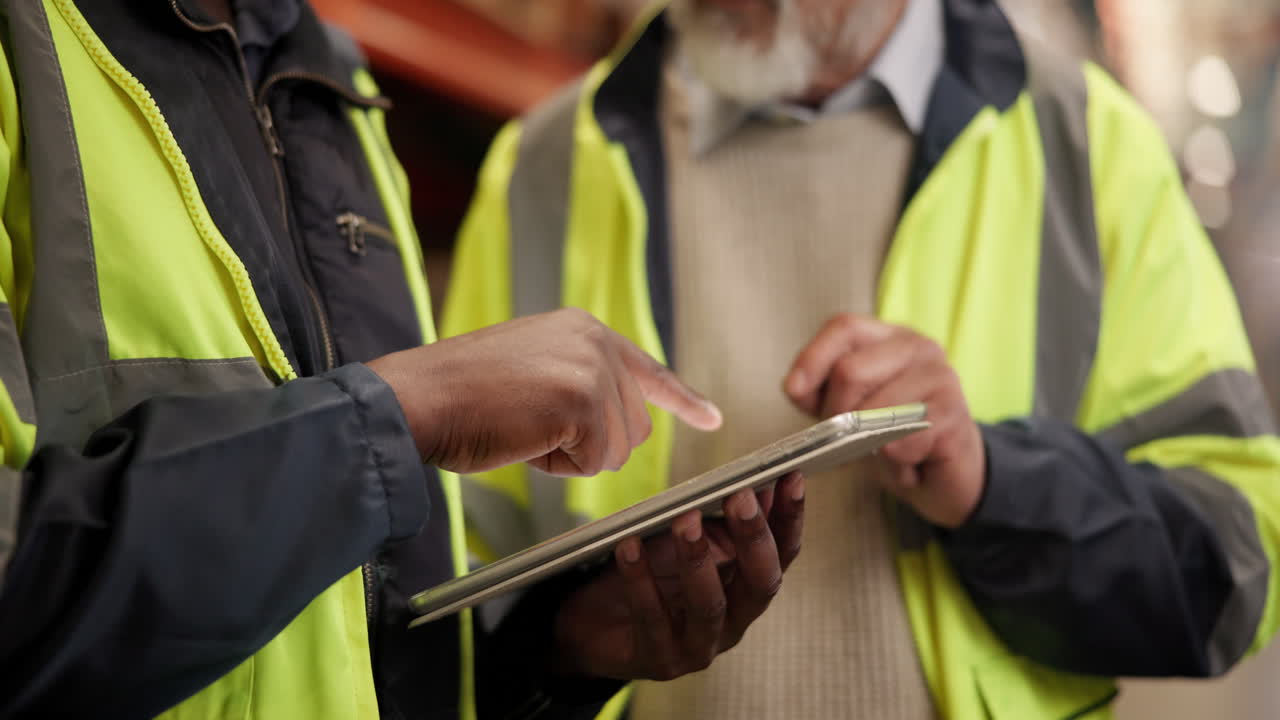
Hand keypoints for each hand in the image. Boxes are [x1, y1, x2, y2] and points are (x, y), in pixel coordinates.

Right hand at [367, 308, 721, 475]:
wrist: (418, 398)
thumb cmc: (462, 395)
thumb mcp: (532, 368)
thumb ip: (580, 380)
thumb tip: (624, 423)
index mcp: (583, 328)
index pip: (648, 369)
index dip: (682, 399)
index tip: (712, 417)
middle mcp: (595, 340)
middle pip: (634, 426)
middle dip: (591, 446)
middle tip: (535, 428)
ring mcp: (591, 369)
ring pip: (617, 449)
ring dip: (571, 458)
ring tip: (524, 428)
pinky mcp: (582, 402)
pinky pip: (592, 463)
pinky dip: (558, 468)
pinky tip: (523, 440)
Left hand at [551, 473, 804, 680]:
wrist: (598, 629)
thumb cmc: (655, 577)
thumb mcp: (693, 544)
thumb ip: (725, 521)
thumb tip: (758, 481)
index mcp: (749, 590)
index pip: (784, 555)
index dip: (790, 518)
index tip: (790, 477)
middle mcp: (735, 622)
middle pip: (761, 584)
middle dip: (753, 538)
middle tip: (739, 496)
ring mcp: (699, 646)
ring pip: (709, 605)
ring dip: (698, 559)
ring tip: (685, 520)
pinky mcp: (660, 659)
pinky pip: (652, 617)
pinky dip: (640, 579)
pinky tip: (628, 547)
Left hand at [784, 314, 983, 527]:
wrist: (946, 471)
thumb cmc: (893, 435)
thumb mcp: (848, 410)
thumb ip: (820, 393)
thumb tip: (797, 387)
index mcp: (886, 337)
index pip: (844, 327)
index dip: (813, 358)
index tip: (793, 391)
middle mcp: (916, 346)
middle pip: (851, 371)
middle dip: (836, 415)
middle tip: (849, 440)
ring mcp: (940, 376)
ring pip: (876, 408)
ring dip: (868, 444)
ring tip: (883, 452)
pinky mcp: (954, 413)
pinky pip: (903, 439)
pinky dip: (895, 462)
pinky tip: (907, 462)